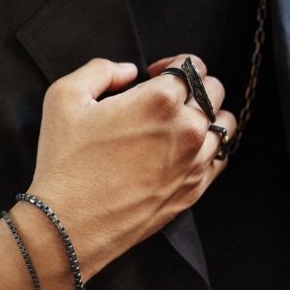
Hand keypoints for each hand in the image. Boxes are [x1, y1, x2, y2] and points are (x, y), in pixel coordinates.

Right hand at [0, 55, 235, 289]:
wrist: (70, 225)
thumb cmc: (66, 162)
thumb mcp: (64, 98)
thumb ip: (101, 70)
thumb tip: (129, 71)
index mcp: (160, 100)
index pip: (193, 66)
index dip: (176, 64)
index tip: (157, 75)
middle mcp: (187, 129)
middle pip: (214, 91)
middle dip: (195, 86)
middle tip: (170, 98)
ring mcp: (195, 162)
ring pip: (225, 124)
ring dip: (209, 115)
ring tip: (184, 123)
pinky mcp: (195, 190)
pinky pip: (221, 158)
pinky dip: (211, 147)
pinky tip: (188, 150)